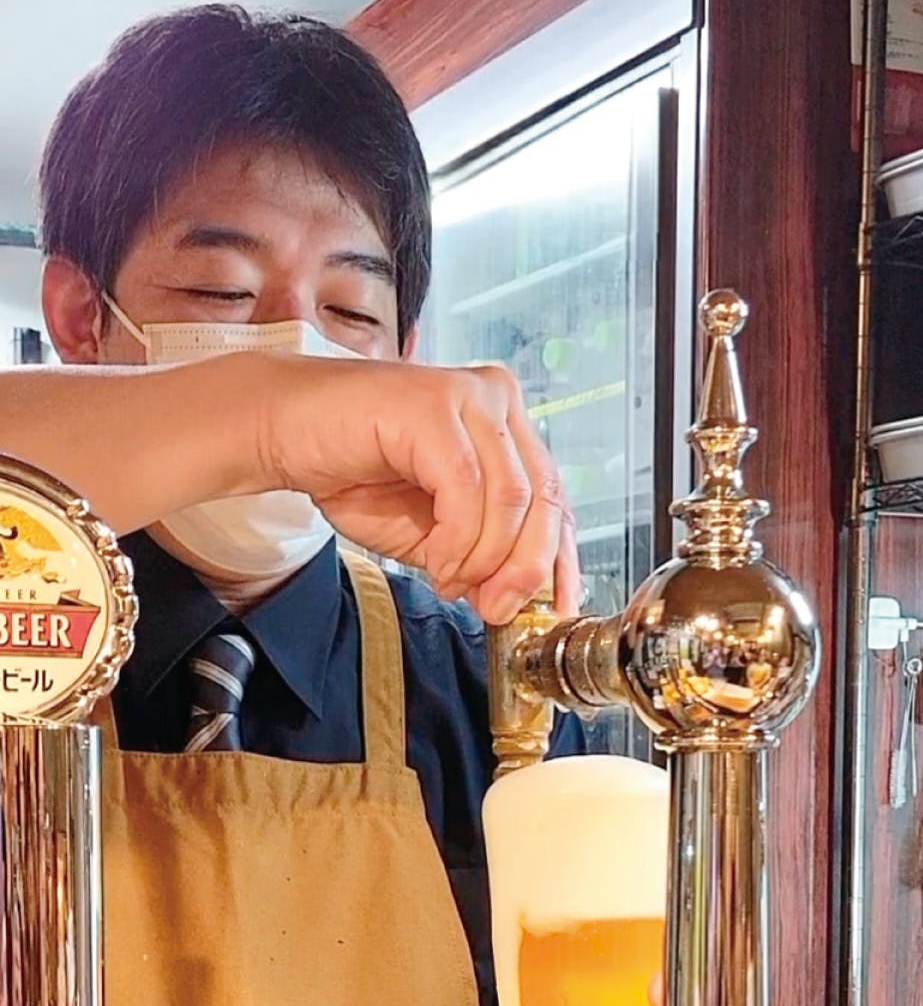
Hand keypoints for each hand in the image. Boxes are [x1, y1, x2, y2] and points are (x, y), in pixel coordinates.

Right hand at [264, 357, 578, 622]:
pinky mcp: (432, 407)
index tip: (554, 606)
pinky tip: (435, 561)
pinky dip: (456, 541)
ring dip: (483, 559)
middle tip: (496, 607)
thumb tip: (511, 595)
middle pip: (543, 498)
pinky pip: (465, 491)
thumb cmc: (348, 467)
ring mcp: (466, 398)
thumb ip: (475, 551)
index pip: (554, 495)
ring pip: (510, 499)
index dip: (560, 558)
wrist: (280, 430)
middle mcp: (495, 399)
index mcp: (504, 422)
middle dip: (524, 568)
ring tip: (450, 581)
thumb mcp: (428, 528)